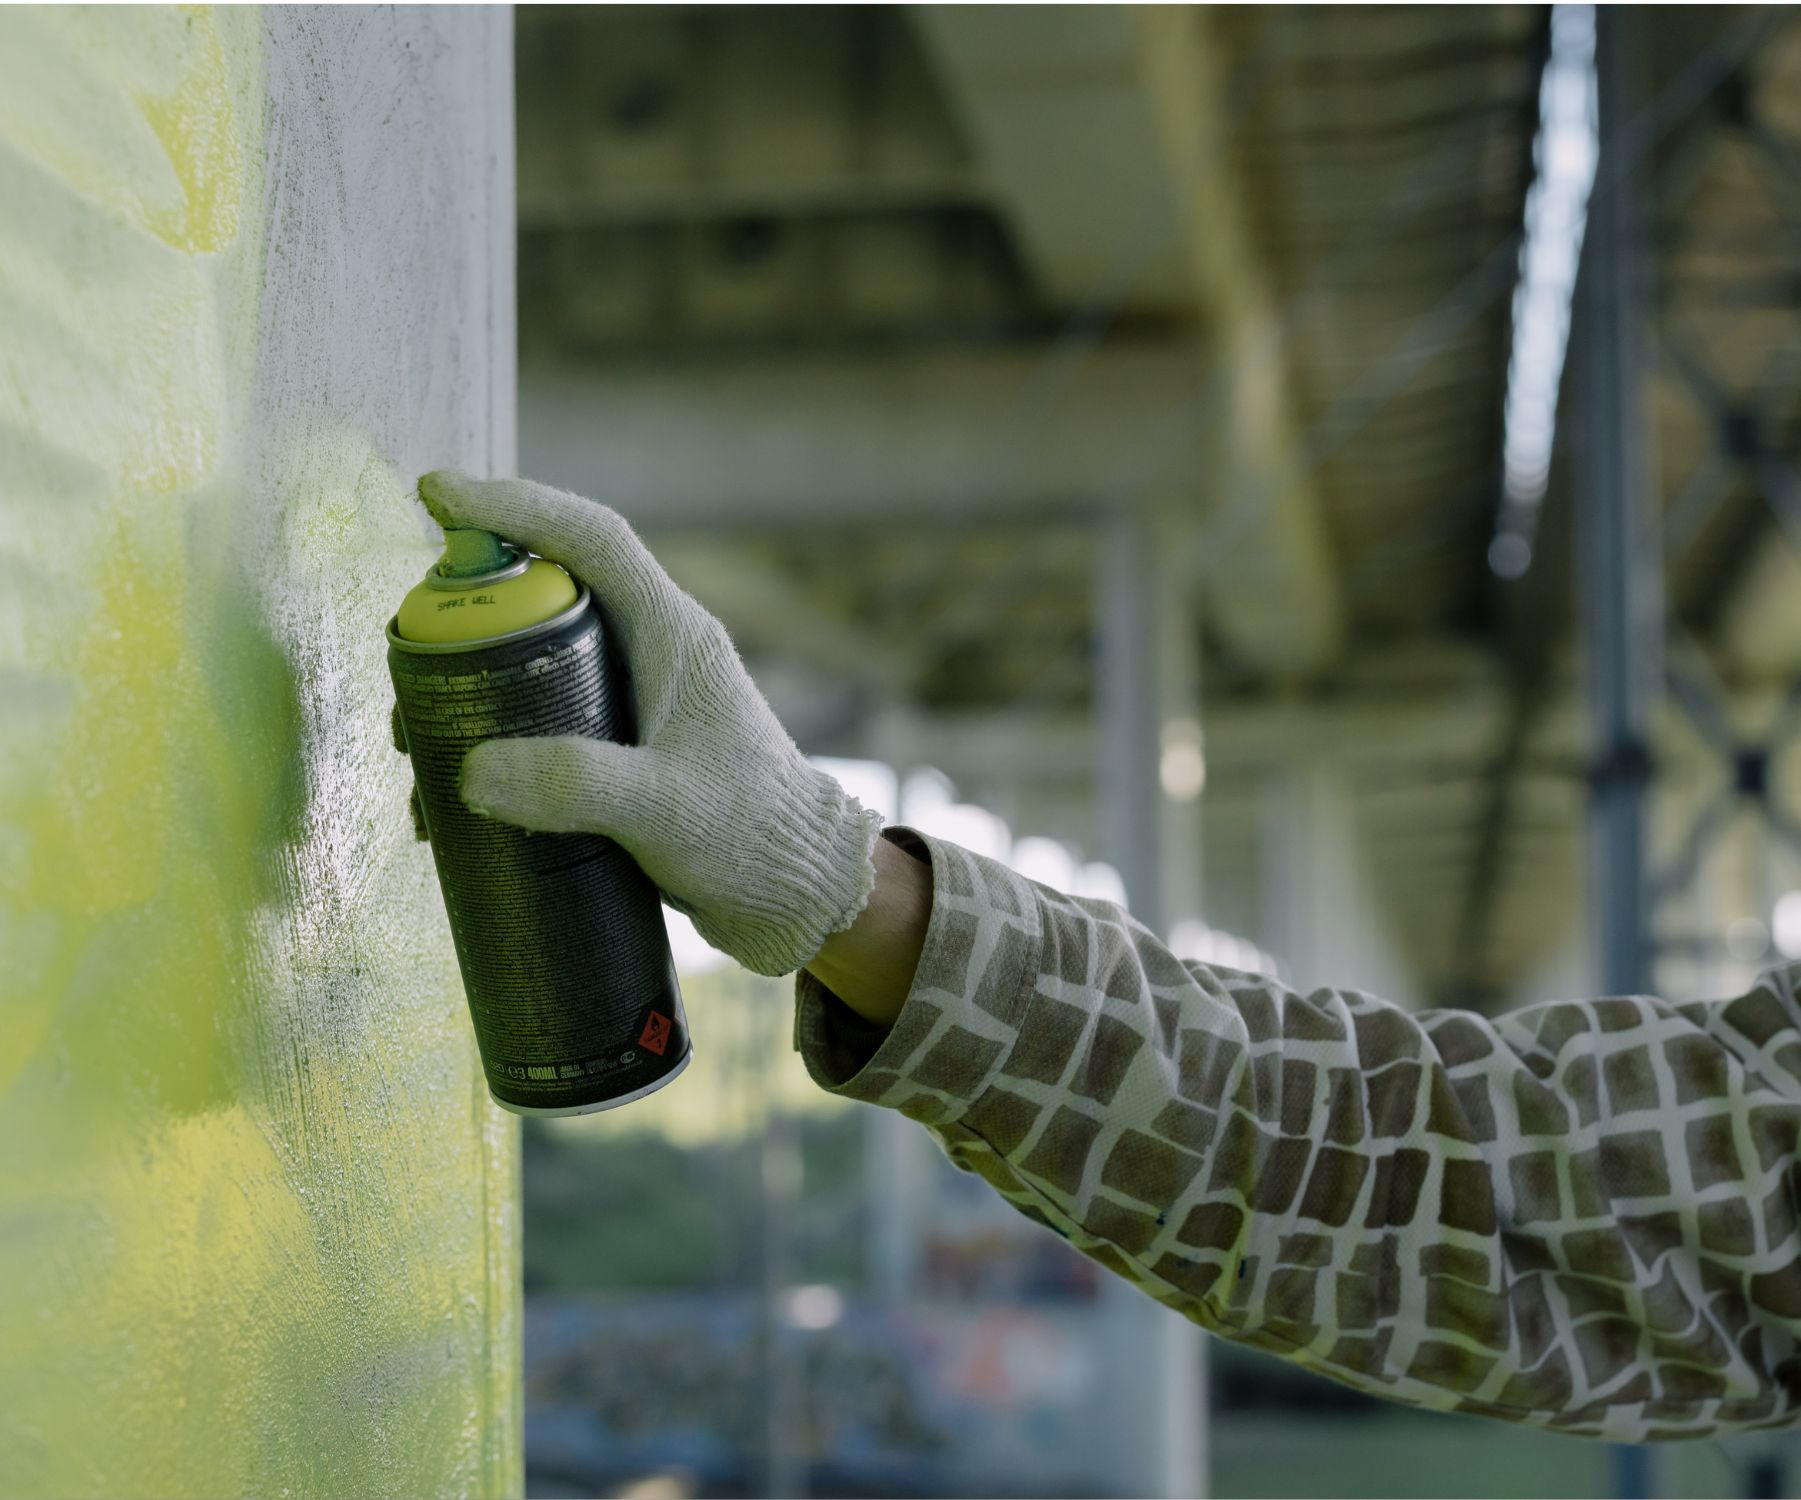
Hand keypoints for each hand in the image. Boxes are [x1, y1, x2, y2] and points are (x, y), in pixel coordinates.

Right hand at [413, 470, 884, 977]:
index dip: (514, 507)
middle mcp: (650, 655)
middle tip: (408, 657)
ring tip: (417, 742)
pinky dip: (492, 747)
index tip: (437, 493)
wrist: (796, 894)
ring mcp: (634, 705)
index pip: (590, 539)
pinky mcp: (619, 755)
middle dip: (467, 617)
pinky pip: (541, 725)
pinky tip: (453, 800)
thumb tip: (469, 771)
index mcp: (673, 635)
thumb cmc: (753, 836)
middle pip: (544, 599)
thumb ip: (574, 784)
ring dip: (470, 690)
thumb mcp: (664, 808)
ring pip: (534, 665)